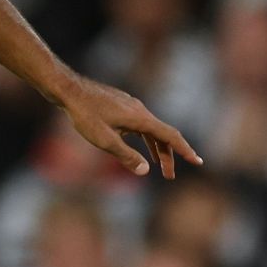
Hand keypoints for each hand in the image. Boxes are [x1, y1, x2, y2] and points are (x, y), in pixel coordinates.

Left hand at [57, 75, 202, 179]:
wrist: (69, 90)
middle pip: (162, 135)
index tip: (197, 161)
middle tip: (169, 176)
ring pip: (151, 131)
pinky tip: (141, 149)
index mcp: (141, 118)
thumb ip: (125, 156)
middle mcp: (140, 110)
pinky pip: (141, 125)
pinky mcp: (123, 106)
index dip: (185, 150)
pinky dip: (145, 139)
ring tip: (158, 167)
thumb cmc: (84, 115)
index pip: (170, 136)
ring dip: (156, 149)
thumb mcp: (104, 140)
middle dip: (168, 157)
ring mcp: (132, 107)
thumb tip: (144, 171)